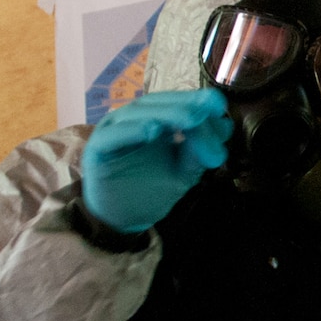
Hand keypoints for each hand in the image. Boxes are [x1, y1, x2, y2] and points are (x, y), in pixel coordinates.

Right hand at [80, 89, 231, 233]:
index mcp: (152, 120)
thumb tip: (224, 126)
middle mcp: (131, 120)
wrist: (123, 219)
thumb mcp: (183, 171)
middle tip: (205, 112)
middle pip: (156, 105)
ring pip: (136, 115)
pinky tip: (153, 131)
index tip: (219, 105)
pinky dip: (132, 131)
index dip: (196, 101)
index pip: (174, 104)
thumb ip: (200, 151)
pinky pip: (113, 136)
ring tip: (189, 119)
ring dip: (165, 115)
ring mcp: (112, 132)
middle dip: (183, 106)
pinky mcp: (96, 150)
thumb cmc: (151, 190)